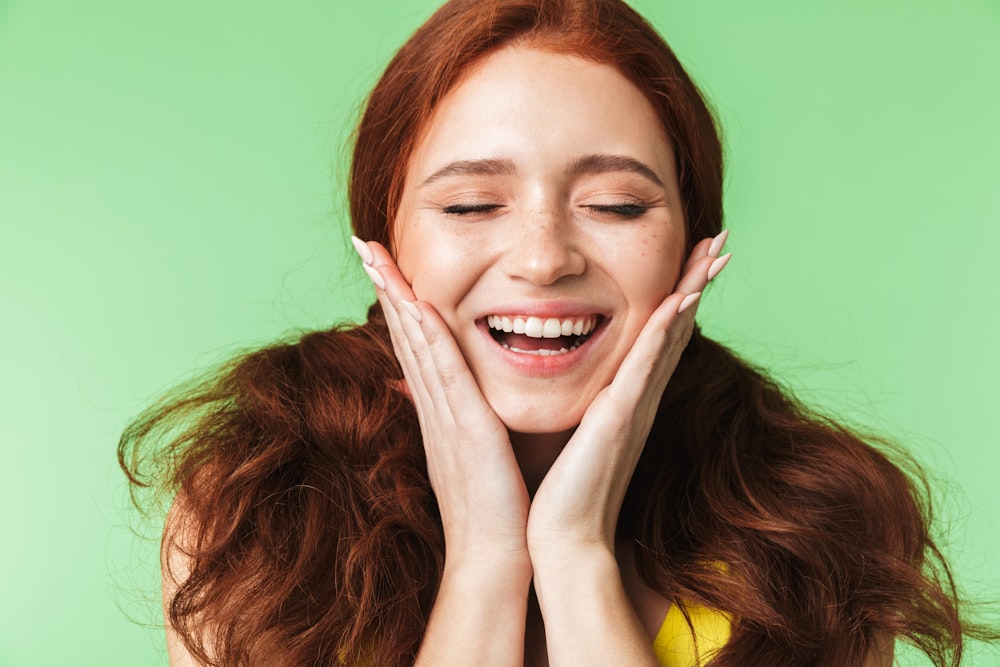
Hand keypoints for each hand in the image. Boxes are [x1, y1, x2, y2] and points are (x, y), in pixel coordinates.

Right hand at [352, 237, 530, 569]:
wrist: (497, 558)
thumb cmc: (495, 509)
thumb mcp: (472, 457)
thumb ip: (459, 422)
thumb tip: (442, 403)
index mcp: (440, 410)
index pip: (415, 345)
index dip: (397, 302)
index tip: (384, 264)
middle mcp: (434, 407)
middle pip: (404, 334)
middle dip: (385, 286)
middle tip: (363, 242)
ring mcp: (445, 416)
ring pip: (416, 343)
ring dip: (395, 296)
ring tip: (374, 254)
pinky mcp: (465, 428)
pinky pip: (443, 372)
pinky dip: (426, 336)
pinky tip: (415, 303)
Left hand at [526, 232, 730, 553]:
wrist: (562, 537)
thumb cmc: (563, 490)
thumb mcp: (574, 433)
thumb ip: (582, 406)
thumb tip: (576, 386)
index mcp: (626, 397)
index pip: (657, 335)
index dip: (677, 294)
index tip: (692, 256)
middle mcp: (639, 396)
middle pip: (676, 325)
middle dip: (698, 279)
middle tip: (722, 239)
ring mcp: (636, 404)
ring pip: (671, 334)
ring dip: (694, 289)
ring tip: (717, 250)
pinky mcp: (622, 417)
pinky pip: (649, 363)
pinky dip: (666, 328)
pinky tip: (683, 297)